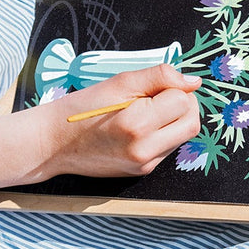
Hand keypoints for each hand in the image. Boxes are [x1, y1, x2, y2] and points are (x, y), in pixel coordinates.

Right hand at [34, 65, 201, 178]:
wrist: (54, 143)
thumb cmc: (82, 109)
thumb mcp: (120, 82)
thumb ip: (160, 77)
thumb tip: (194, 82)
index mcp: (137, 124)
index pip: (183, 102)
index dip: (175, 88)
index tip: (156, 87)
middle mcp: (144, 150)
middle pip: (192, 124)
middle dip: (183, 105)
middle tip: (160, 96)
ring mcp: (144, 165)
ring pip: (182, 137)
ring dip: (173, 121)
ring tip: (145, 112)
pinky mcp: (141, 172)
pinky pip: (167, 149)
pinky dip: (161, 135)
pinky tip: (140, 128)